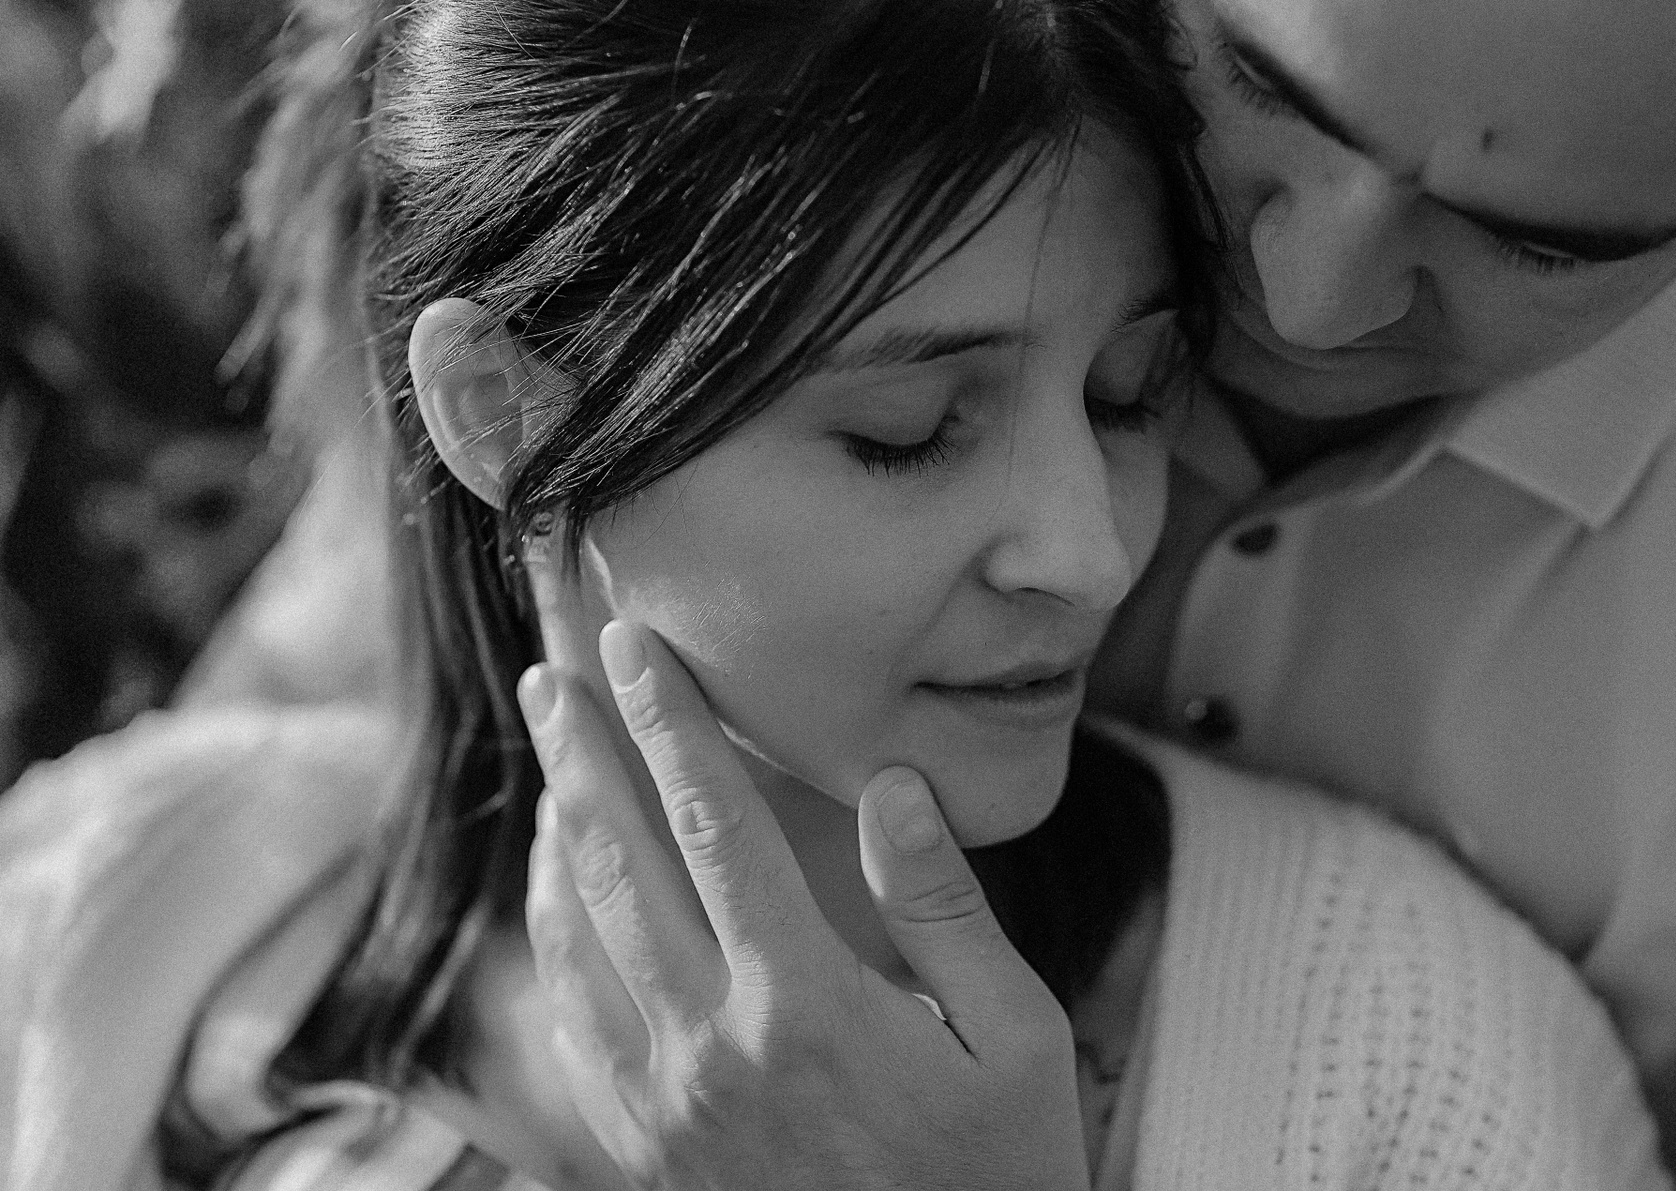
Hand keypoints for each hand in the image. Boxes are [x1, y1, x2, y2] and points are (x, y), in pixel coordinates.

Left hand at [518, 619, 1089, 1190]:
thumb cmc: (997, 1178)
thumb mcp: (1017, 1041)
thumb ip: (944, 910)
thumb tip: (893, 788)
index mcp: (807, 1004)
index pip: (714, 826)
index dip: (669, 724)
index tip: (636, 648)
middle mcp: (713, 1048)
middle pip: (619, 868)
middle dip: (580, 759)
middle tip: (549, 678)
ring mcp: (666, 1107)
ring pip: (578, 945)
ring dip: (555, 842)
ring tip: (548, 768)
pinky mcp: (646, 1154)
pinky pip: (573, 1031)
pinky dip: (554, 948)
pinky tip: (558, 906)